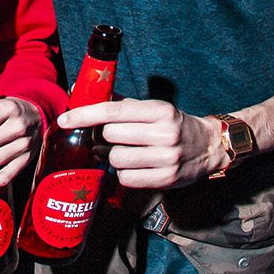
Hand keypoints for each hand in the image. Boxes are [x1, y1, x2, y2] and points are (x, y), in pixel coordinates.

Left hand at [58, 100, 225, 189]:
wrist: (208, 147)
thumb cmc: (172, 124)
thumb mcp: (152, 108)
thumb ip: (121, 104)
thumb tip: (83, 94)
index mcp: (159, 111)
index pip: (113, 112)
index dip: (85, 115)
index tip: (64, 119)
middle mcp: (165, 133)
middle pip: (111, 136)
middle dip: (104, 137)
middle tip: (110, 137)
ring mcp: (167, 158)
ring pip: (117, 159)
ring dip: (113, 156)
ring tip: (123, 152)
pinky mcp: (167, 179)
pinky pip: (127, 178)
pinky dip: (124, 173)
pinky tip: (135, 166)